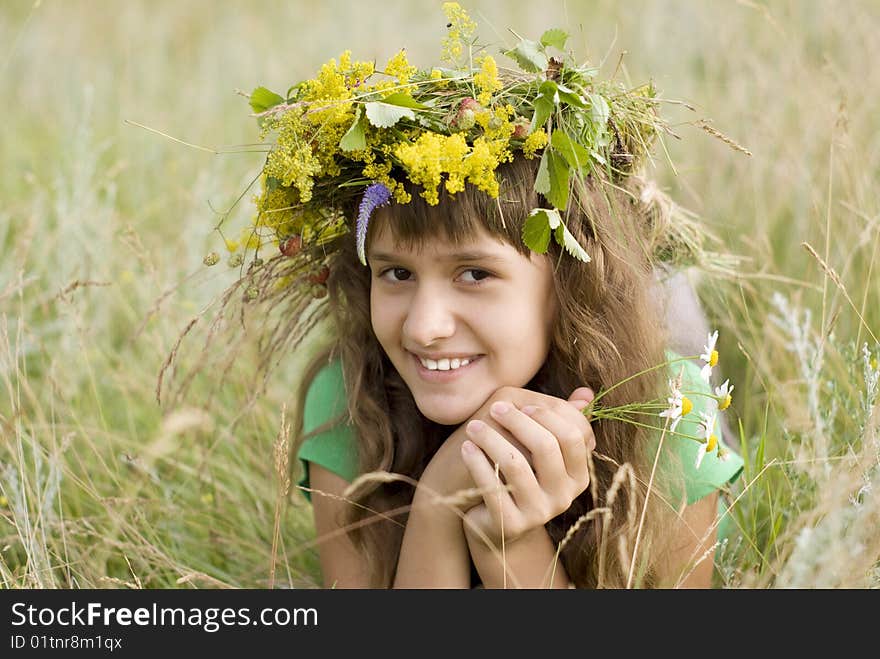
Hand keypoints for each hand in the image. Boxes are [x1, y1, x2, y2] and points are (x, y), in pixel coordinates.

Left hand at [460, 386, 595, 545]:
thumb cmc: (518, 473)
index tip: (522, 403)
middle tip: (493, 407)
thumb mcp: (539, 447)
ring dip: (491, 438)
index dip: (547, 415)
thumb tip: (586, 392)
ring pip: (515, 464)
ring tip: (472, 426)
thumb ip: (560, 420)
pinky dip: (477, 462)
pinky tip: (466, 447)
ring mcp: (539, 513)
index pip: (572, 435)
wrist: (493, 520)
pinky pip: (492, 486)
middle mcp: (564, 496)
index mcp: (577, 475)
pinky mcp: (511, 524)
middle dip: (517, 421)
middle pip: (545, 446)